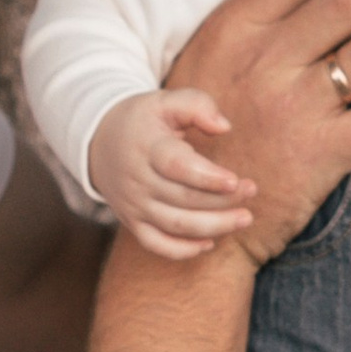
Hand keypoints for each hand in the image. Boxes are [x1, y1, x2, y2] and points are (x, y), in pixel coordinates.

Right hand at [88, 86, 257, 261]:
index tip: (235, 180)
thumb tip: (224, 127)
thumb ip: (197, 105)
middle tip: (251, 191)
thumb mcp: (165, 101)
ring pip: (175, 225)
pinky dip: (183, 250)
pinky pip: (157, 244)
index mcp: (147, 147)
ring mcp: (134, 205)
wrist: (99, 142)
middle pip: (183, 199)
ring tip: (244, 218)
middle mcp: (138, 179)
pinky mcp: (132, 222)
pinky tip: (210, 243)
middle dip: (222, 201)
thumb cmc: (144, 120)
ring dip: (213, 226)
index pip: (176, 166)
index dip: (207, 177)